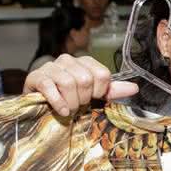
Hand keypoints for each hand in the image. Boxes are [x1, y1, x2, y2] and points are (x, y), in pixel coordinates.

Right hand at [23, 55, 138, 115]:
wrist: (39, 102)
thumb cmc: (67, 97)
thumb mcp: (91, 94)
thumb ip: (111, 91)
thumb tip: (134, 88)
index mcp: (85, 62)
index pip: (102, 75)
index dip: (100, 91)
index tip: (92, 98)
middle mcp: (68, 60)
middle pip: (86, 79)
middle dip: (83, 99)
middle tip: (78, 105)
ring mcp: (51, 67)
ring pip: (69, 83)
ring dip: (71, 102)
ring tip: (69, 109)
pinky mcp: (36, 77)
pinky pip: (50, 87)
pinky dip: (58, 102)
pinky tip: (61, 110)